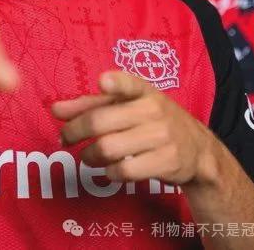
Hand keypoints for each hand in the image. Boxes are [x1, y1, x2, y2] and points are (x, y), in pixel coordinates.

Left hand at [51, 71, 217, 187]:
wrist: (198, 149)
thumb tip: (55, 109)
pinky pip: (124, 171)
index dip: (116, 83)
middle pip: (101, 121)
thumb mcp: (127, 105)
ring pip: (108, 148)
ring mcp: (161, 136)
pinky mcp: (166, 162)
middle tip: (66, 138)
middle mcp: (153, 110)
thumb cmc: (151, 120)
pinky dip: (109, 172)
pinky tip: (108, 169)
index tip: (103, 81)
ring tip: (87, 156)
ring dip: (89, 156)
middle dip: (74, 132)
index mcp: (143, 91)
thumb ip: (90, 105)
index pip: (130, 83)